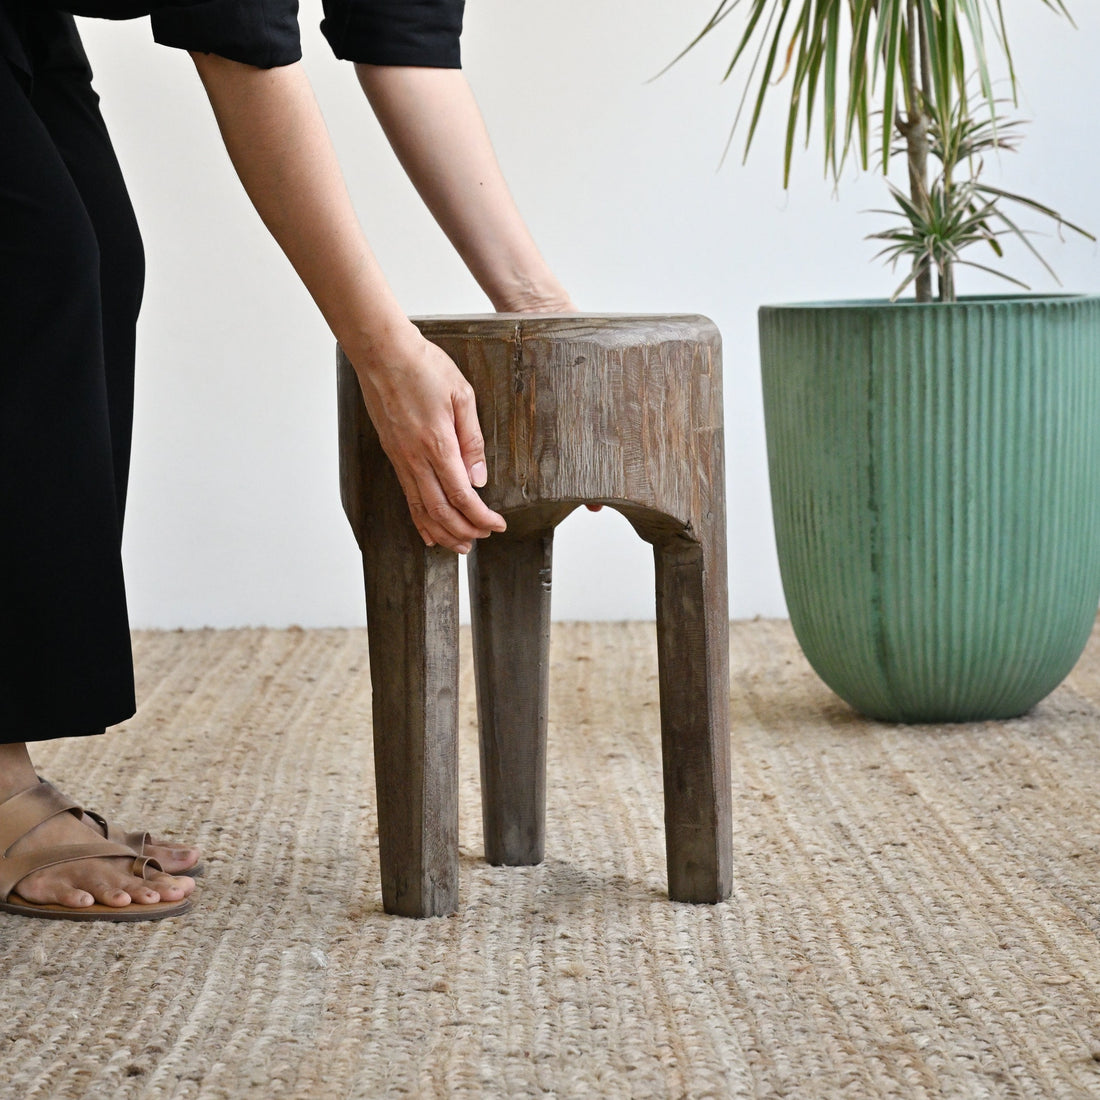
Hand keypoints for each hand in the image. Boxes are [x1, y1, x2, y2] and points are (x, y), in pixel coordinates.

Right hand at [354, 329, 505, 552]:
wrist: (382, 353)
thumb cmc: (424, 367)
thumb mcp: (462, 396)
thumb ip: (472, 439)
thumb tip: (479, 477)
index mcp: (438, 444)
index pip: (462, 495)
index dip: (481, 516)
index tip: (497, 525)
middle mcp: (415, 458)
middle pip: (441, 510)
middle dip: (464, 530)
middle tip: (483, 538)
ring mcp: (401, 458)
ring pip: (421, 509)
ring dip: (442, 532)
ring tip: (459, 545)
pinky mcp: (392, 454)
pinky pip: (407, 496)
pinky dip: (419, 519)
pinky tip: (428, 529)